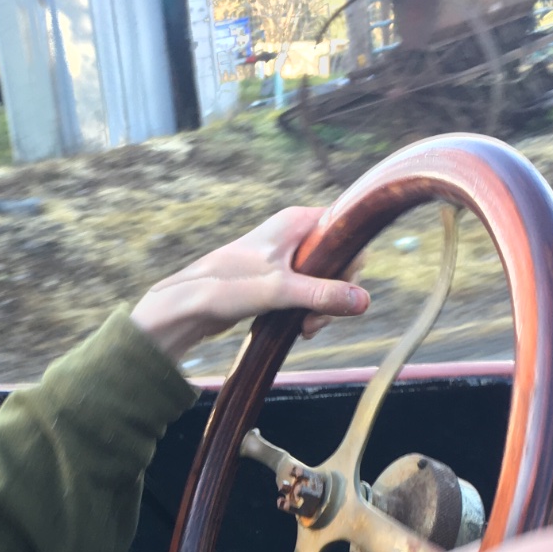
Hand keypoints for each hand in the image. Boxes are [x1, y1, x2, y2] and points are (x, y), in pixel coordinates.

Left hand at [130, 207, 369, 360]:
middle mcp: (293, 235)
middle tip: (317, 318)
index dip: (350, 261)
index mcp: (297, 222)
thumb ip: (323, 294)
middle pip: (338, 261)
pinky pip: (305, 293)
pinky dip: (306, 311)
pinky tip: (297, 329)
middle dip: (334, 293)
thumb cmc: (228, 285)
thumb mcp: (281, 290)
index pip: (346, 230)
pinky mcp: (276, 280)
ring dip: (320, 308)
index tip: (340, 288)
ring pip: (323, 281)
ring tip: (305, 328)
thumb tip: (364, 302)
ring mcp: (285, 258)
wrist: (188, 304)